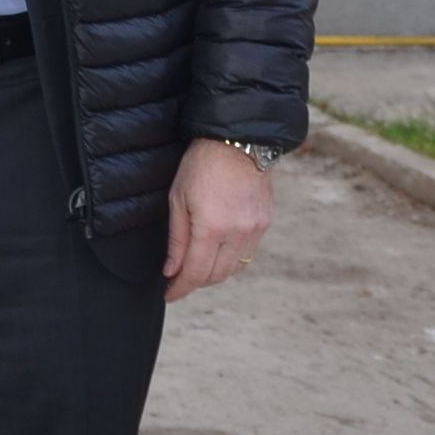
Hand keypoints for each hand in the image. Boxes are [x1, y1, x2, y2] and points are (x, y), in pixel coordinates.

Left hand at [163, 139, 273, 302]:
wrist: (238, 139)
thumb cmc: (202, 164)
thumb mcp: (178, 198)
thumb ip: (176, 239)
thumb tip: (172, 270)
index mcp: (212, 228)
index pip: (195, 273)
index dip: (180, 289)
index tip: (170, 295)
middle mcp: (237, 233)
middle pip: (216, 276)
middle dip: (195, 282)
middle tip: (179, 279)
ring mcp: (254, 230)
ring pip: (234, 268)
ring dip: (214, 273)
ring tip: (197, 265)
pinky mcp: (264, 223)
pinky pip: (247, 253)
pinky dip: (231, 259)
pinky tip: (218, 250)